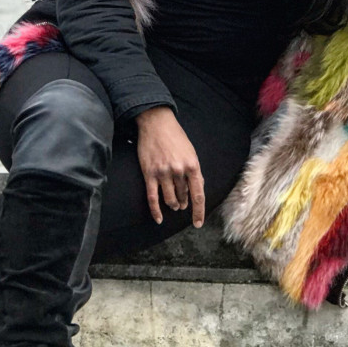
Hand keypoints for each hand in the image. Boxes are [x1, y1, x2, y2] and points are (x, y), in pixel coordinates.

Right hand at [134, 106, 205, 226]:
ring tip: (173, 205)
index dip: (198, 212)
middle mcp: (178, 171)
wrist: (156, 123)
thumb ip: (194, 171)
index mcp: (192, 165)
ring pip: (169, 198)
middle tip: (182, 205)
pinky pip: (152, 197)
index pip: (198, 195)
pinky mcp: (149, 173)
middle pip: (183, 197)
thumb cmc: (175, 137)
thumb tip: (196, 190)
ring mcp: (163, 173)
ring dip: (172, 204)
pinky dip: (155, 210)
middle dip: (183, 203)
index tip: (197, 223)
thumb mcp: (191, 152)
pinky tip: (159, 218)